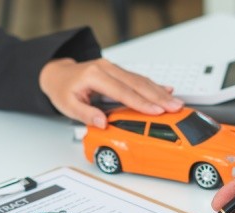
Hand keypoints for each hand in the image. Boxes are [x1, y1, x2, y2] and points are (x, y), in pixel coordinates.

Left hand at [39, 57, 183, 127]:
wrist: (59, 74)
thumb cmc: (63, 90)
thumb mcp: (67, 106)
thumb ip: (85, 114)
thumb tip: (103, 123)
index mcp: (95, 75)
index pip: (123, 91)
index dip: (141, 102)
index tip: (157, 111)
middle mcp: (107, 68)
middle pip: (137, 83)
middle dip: (158, 96)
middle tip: (175, 106)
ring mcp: (113, 68)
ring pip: (141, 80)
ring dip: (160, 92)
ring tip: (175, 102)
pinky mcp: (118, 72)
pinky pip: (138, 78)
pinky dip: (154, 85)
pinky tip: (166, 89)